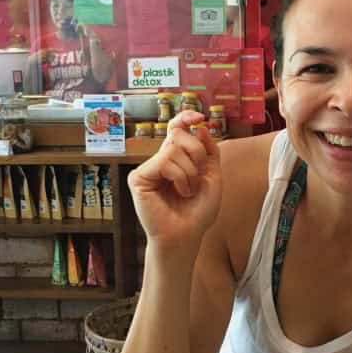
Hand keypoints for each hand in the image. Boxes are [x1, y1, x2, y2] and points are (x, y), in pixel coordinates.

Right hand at [127, 110, 222, 249]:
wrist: (187, 235)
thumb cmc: (198, 211)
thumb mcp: (212, 177)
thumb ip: (209, 151)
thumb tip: (200, 126)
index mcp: (176, 158)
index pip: (176, 129)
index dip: (185, 118)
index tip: (199, 116)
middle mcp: (160, 160)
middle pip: (179, 135)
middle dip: (197, 153)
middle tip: (200, 176)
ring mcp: (148, 168)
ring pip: (174, 149)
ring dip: (190, 172)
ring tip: (188, 191)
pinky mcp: (139, 177)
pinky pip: (165, 162)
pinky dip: (180, 177)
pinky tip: (180, 192)